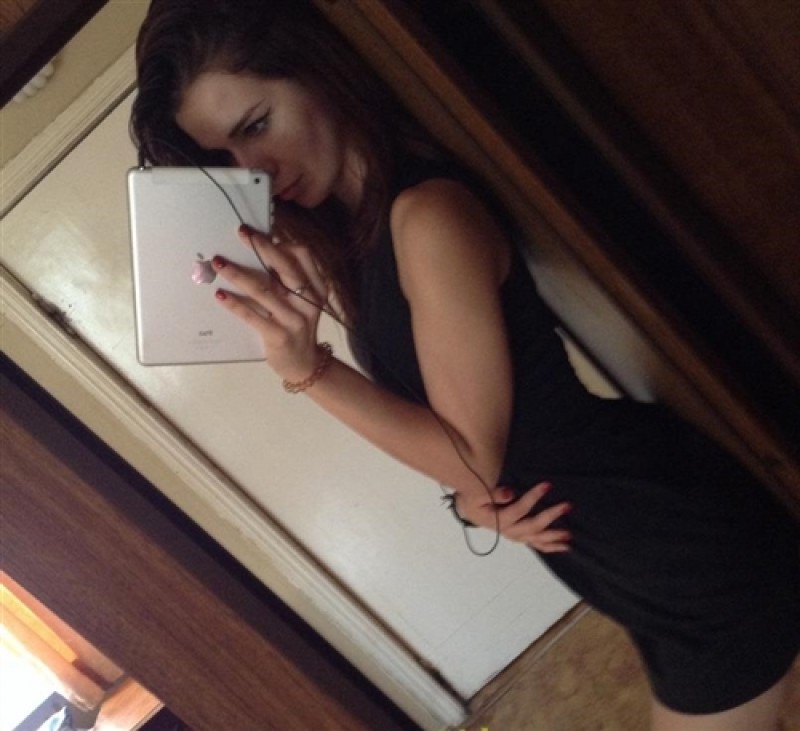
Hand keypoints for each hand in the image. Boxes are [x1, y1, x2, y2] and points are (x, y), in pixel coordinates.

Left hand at [211, 223, 328, 381]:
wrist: (303, 365)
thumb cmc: (295, 327)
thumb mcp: (298, 302)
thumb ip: (285, 280)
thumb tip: (260, 251)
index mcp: (316, 288)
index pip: (302, 256)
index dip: (280, 242)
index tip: (258, 233)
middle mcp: (309, 302)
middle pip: (286, 267)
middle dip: (262, 248)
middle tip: (241, 233)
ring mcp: (296, 320)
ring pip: (265, 291)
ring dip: (239, 274)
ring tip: (219, 263)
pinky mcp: (280, 337)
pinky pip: (254, 316)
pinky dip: (236, 304)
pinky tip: (221, 295)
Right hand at [454, 482, 572, 552]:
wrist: (469, 511)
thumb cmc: (473, 501)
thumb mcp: (477, 494)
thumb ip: (493, 493)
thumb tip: (510, 493)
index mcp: (499, 520)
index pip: (520, 509)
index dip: (534, 497)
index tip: (547, 485)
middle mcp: (509, 531)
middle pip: (532, 527)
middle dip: (551, 516)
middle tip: (567, 506)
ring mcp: (515, 536)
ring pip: (537, 539)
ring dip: (554, 537)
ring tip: (570, 535)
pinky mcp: (519, 536)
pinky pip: (536, 544)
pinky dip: (551, 546)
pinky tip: (564, 547)